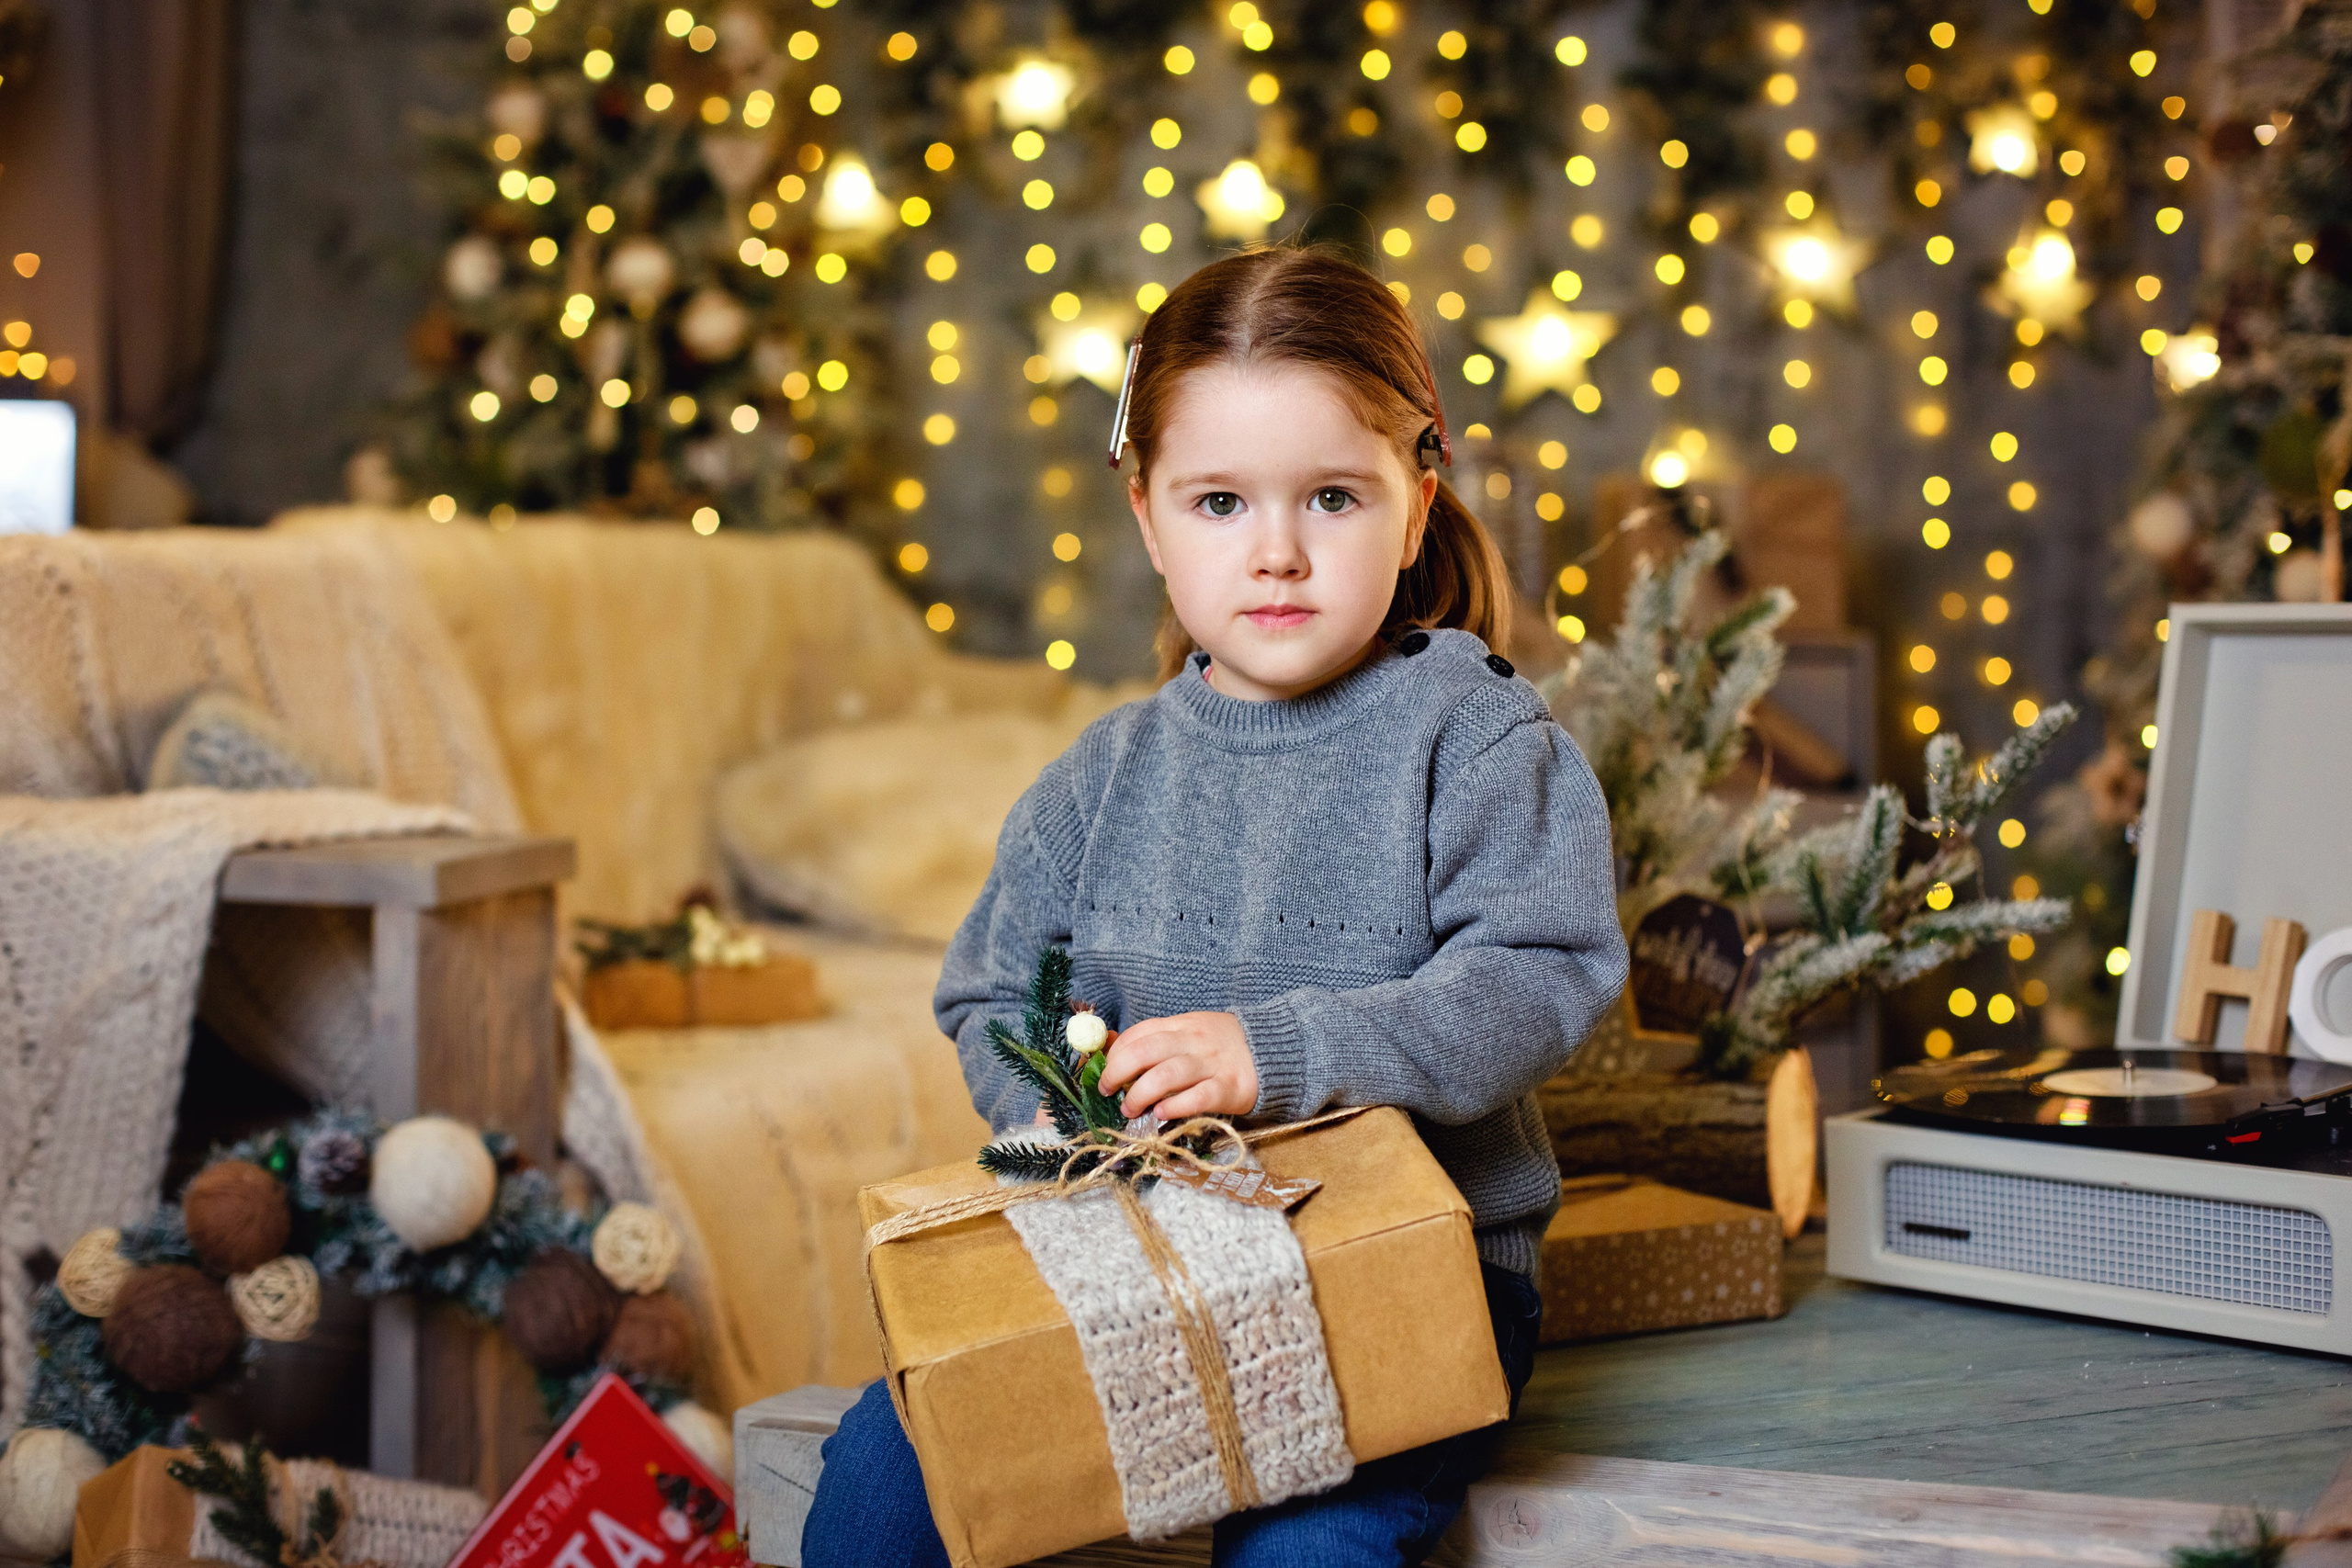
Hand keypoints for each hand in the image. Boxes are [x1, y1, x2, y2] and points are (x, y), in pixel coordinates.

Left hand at [1096, 1011, 1258, 1120]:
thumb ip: (1158, 1041)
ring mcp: (1210, 1065)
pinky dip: (1174, 1106)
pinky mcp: (1228, 1088)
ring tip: (1130, 1109)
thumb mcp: (1190, 1032)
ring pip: (1166, 1075)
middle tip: (1108, 1091)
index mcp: (1181, 1026)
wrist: (1273, 1051)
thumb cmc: (1222, 1046)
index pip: (1139, 1033)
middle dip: (1117, 1073)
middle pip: (1145, 1052)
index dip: (1115, 1054)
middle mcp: (1193, 1042)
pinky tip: (1160, 1113)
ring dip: (1139, 1094)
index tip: (1105, 1072)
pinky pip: (1197, 1097)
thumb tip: (1113, 1050)